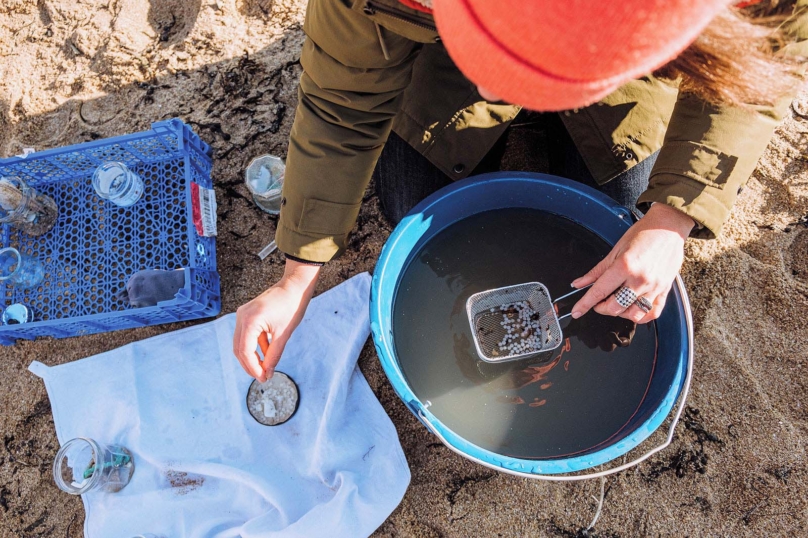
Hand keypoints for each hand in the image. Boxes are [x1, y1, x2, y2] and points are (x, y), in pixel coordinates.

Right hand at [233, 259, 320, 381]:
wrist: (294, 286)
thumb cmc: (292, 306)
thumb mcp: (284, 334)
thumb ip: (274, 355)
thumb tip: (267, 373)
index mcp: (250, 321)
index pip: (245, 351)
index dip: (253, 368)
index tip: (263, 378)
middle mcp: (242, 317)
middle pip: (239, 349)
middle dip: (250, 365)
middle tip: (263, 377)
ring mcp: (243, 315)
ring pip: (241, 343)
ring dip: (252, 357)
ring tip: (265, 369)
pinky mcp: (247, 315)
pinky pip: (247, 335)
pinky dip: (255, 346)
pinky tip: (266, 354)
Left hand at [570, 204, 694, 322]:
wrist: (668, 227)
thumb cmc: (643, 234)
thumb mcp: (615, 250)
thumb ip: (596, 271)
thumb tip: (579, 283)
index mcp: (624, 266)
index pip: (599, 291)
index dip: (585, 304)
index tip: (577, 311)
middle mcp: (640, 279)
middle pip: (615, 307)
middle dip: (601, 308)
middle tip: (598, 301)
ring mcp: (654, 287)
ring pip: (633, 314)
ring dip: (620, 313)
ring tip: (616, 302)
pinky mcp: (665, 290)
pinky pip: (652, 313)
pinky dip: (640, 315)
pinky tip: (632, 308)